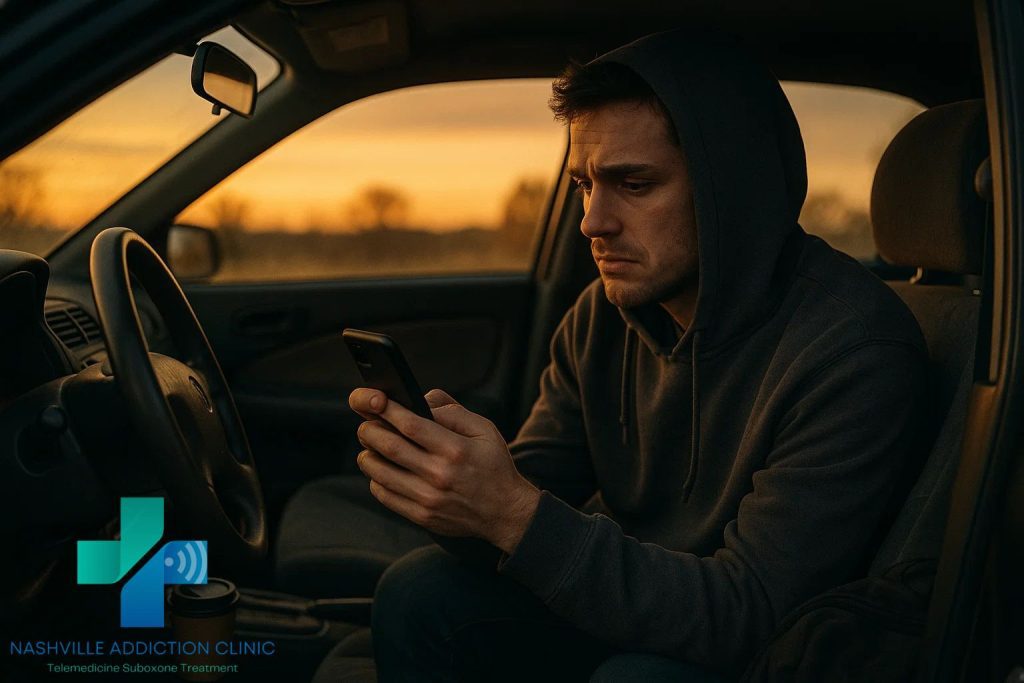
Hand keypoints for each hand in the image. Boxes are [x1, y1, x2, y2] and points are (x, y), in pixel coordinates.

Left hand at [349, 388, 540, 554]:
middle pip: (389, 447)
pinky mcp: (422, 516)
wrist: (505, 512)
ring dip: (368, 455)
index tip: (377, 402)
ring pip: (380, 473)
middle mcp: (439, 474)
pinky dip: (376, 480)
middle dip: (370, 431)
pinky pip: (386, 496)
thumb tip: (422, 401)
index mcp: (455, 449)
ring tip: (370, 447)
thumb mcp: (485, 429)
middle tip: (367, 425)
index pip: (411, 424)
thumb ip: (453, 412)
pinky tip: (381, 471)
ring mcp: (428, 498)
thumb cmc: (494, 465)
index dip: (388, 410)